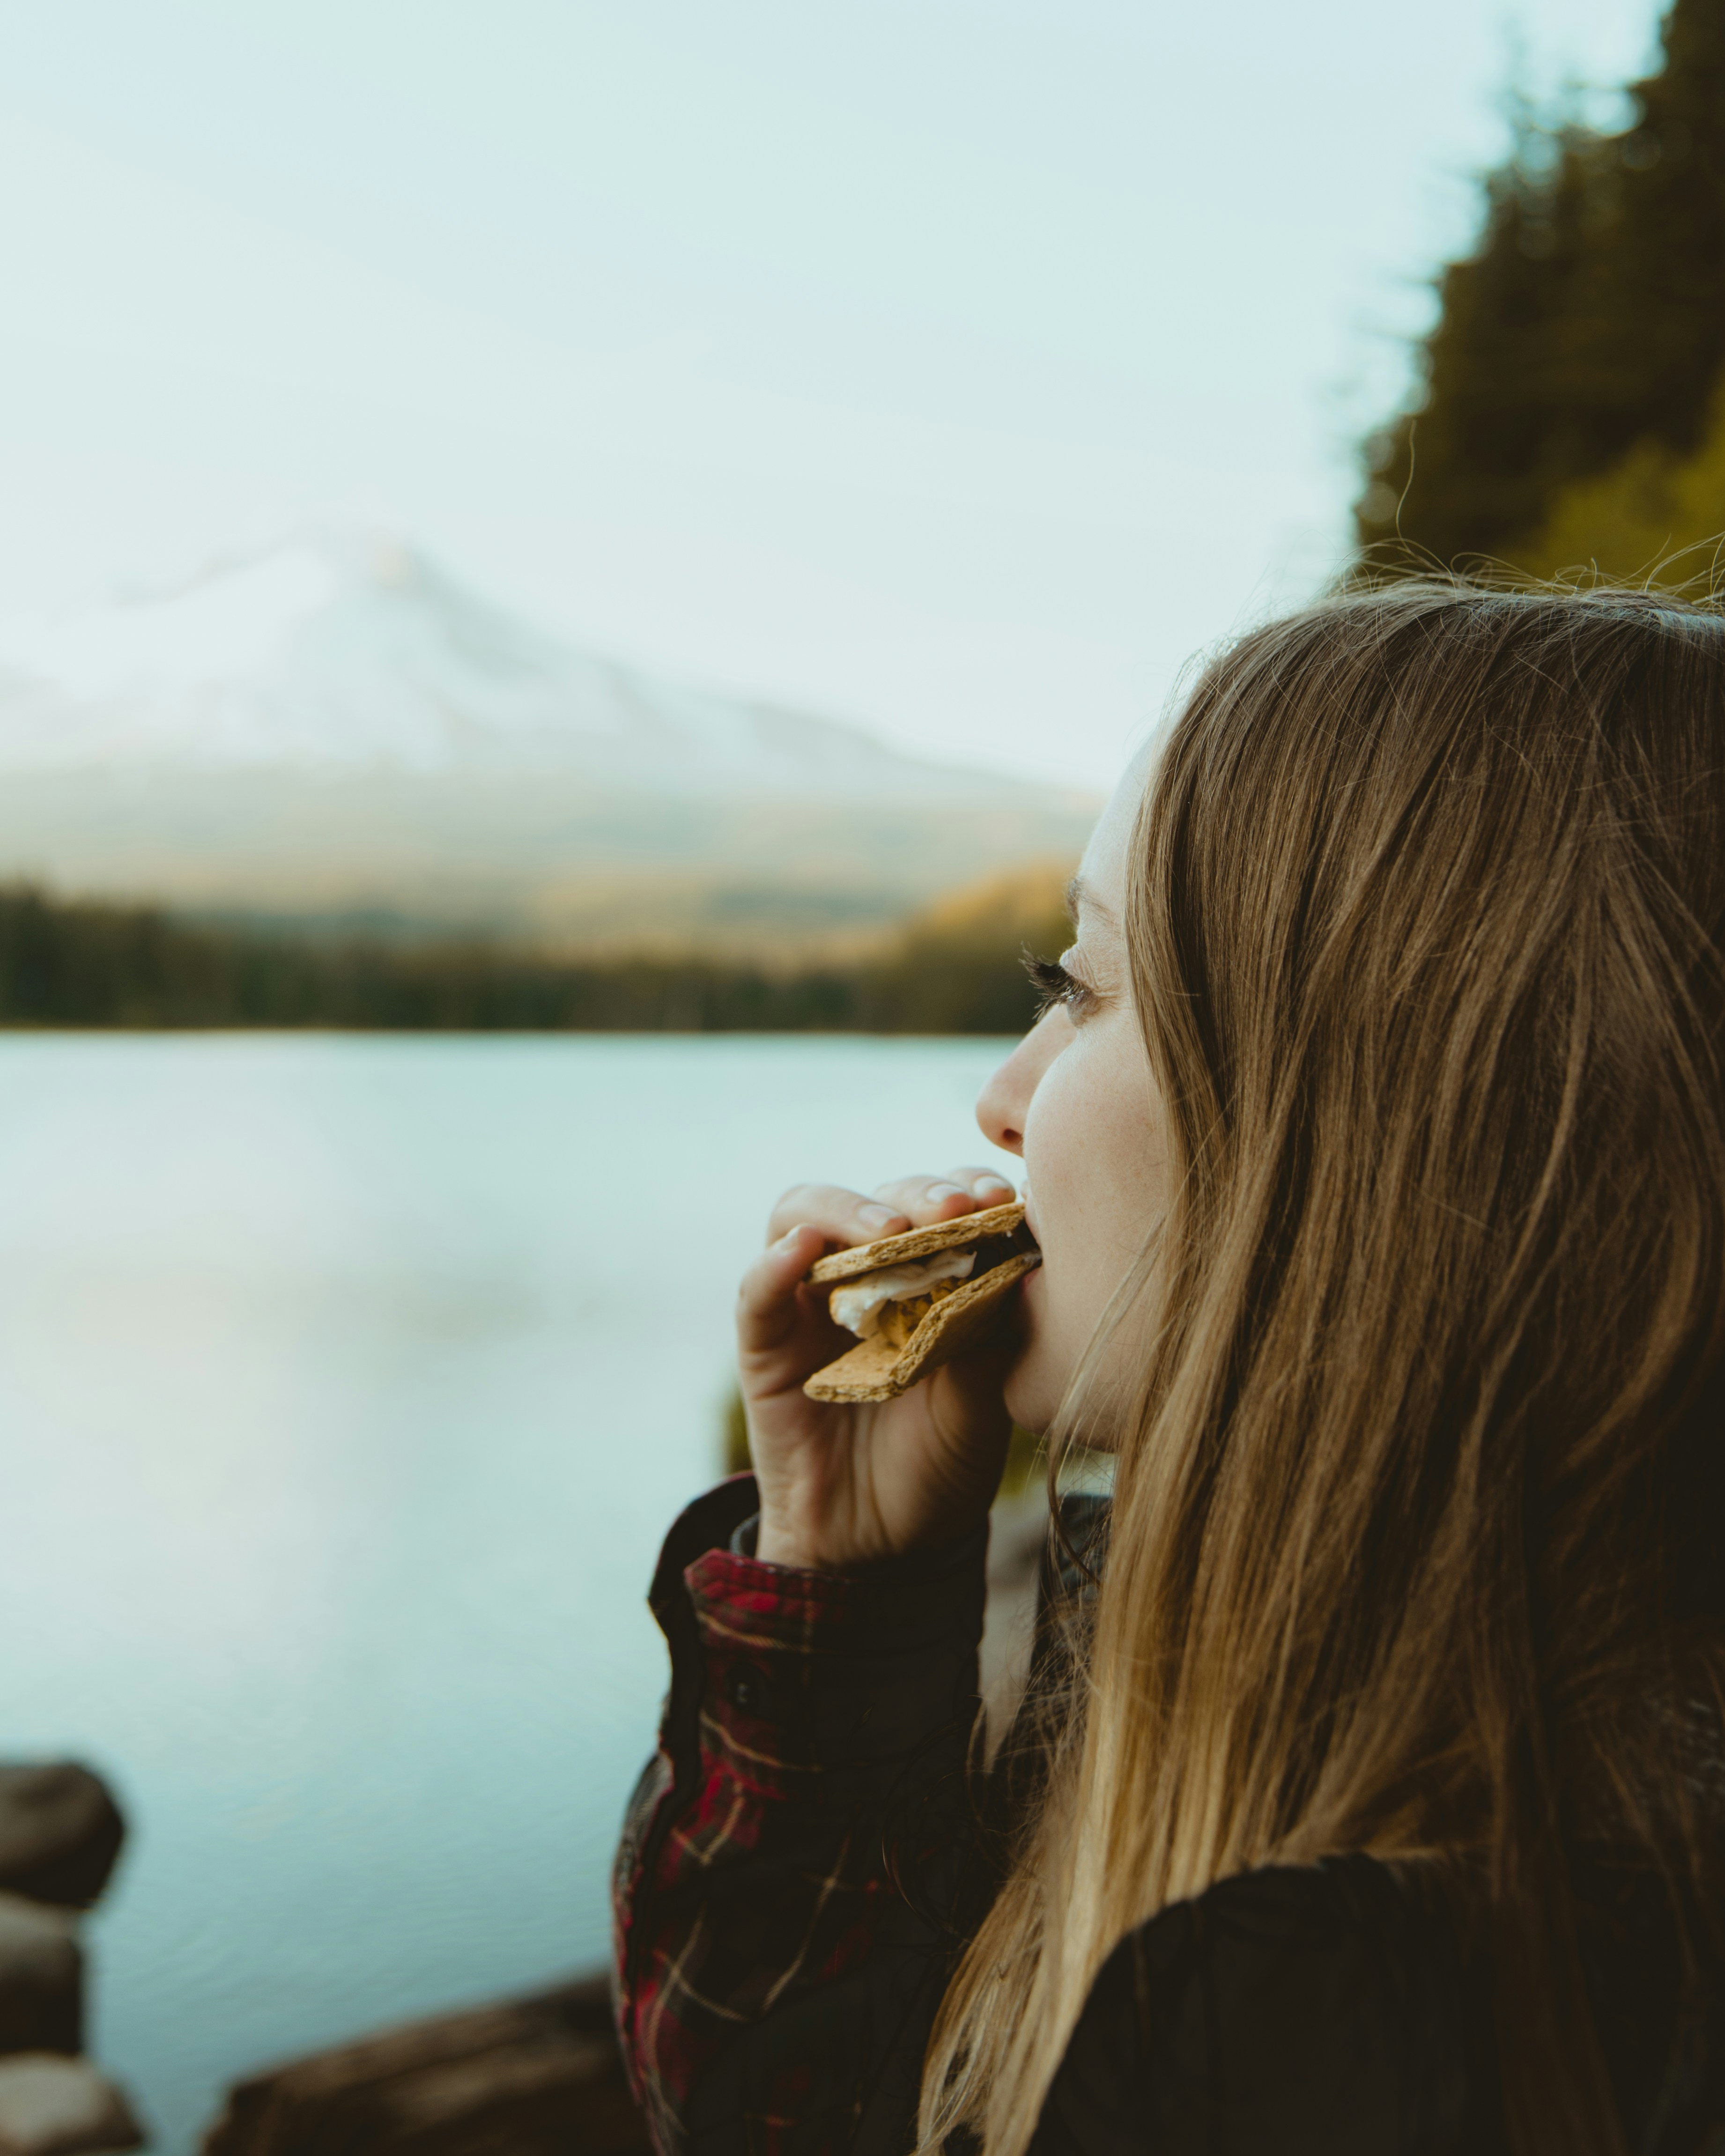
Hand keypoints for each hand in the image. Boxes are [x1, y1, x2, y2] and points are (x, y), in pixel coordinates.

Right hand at [738, 1169, 1019, 1568]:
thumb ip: (989, 1337)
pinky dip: (773, 1264)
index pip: (944, 1203)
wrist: (879, 1548)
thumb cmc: (939, 1466)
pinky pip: (756, 1291)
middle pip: (881, 1198)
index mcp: (929, 1276)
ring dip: (846, 1211)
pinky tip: (801, 1251)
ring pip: (805, 1217)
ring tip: (886, 1229)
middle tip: (952, 1210)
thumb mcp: (981, 1403)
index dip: (970, 1189)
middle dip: (919, 1193)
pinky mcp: (763, 1343)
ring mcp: (808, 1302)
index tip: (1006, 1200)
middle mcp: (867, 1275)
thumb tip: (1020, 1266)